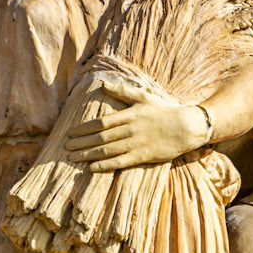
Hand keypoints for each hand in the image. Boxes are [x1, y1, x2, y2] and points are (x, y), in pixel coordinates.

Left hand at [64, 84, 209, 171]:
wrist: (186, 127)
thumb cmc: (164, 110)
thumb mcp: (143, 96)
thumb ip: (122, 92)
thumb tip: (103, 85)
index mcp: (128, 115)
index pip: (100, 123)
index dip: (82, 128)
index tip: (70, 133)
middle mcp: (129, 130)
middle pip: (99, 137)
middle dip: (80, 143)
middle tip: (65, 146)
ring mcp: (135, 144)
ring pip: (106, 150)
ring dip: (87, 154)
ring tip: (72, 157)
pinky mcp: (142, 157)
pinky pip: (120, 162)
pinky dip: (104, 165)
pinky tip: (91, 168)